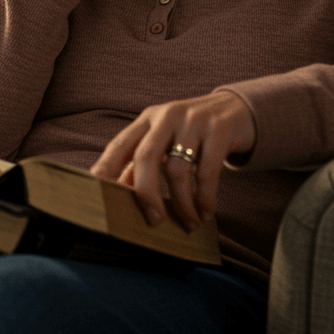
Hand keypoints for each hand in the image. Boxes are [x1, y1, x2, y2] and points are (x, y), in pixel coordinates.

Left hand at [89, 91, 255, 230]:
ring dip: (182, 204)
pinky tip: (206, 213)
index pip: (119, 145)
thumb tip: (119, 195)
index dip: (105, 169)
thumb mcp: (166, 140)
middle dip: (146, 193)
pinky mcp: (219, 129)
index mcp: (147, 119)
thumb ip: (143, 163)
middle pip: (146, 157)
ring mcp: (193, 121)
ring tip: (189, 224)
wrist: (237, 110)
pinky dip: (205, 198)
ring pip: (178, 168)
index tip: (96, 194)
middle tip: (154, 221)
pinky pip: (207, 171)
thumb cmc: (193, 133)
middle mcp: (166, 116)